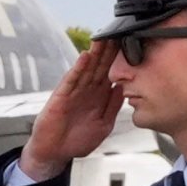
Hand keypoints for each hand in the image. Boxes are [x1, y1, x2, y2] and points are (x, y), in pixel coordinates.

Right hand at [20, 43, 127, 179]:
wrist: (55, 153)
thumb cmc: (77, 140)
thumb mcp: (103, 124)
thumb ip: (112, 107)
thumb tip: (123, 88)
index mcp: (99, 96)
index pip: (111, 72)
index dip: (120, 59)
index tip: (131, 44)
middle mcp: (87, 90)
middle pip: (100, 65)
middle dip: (108, 50)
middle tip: (118, 31)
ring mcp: (74, 92)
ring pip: (87, 69)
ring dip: (95, 54)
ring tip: (103, 38)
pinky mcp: (61, 97)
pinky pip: (71, 80)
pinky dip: (78, 68)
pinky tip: (85, 57)